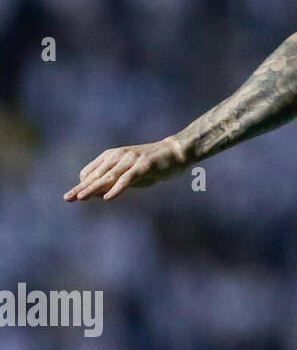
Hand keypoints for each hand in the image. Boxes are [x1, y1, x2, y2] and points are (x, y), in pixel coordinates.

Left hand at [64, 137, 188, 200]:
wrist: (177, 151)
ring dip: (93, 188)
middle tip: (67, 198)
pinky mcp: (144, 166)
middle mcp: (119, 156)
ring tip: (81, 198)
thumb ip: (116, 181)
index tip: (76, 195)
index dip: (83, 184)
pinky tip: (107, 198)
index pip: (91, 171)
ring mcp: (131, 160)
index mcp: (113, 155)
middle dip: (81, 187)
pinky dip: (117, 188)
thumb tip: (98, 194)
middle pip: (97, 175)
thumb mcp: (132, 173)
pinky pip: (128, 179)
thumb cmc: (154, 164)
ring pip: (108, 177)